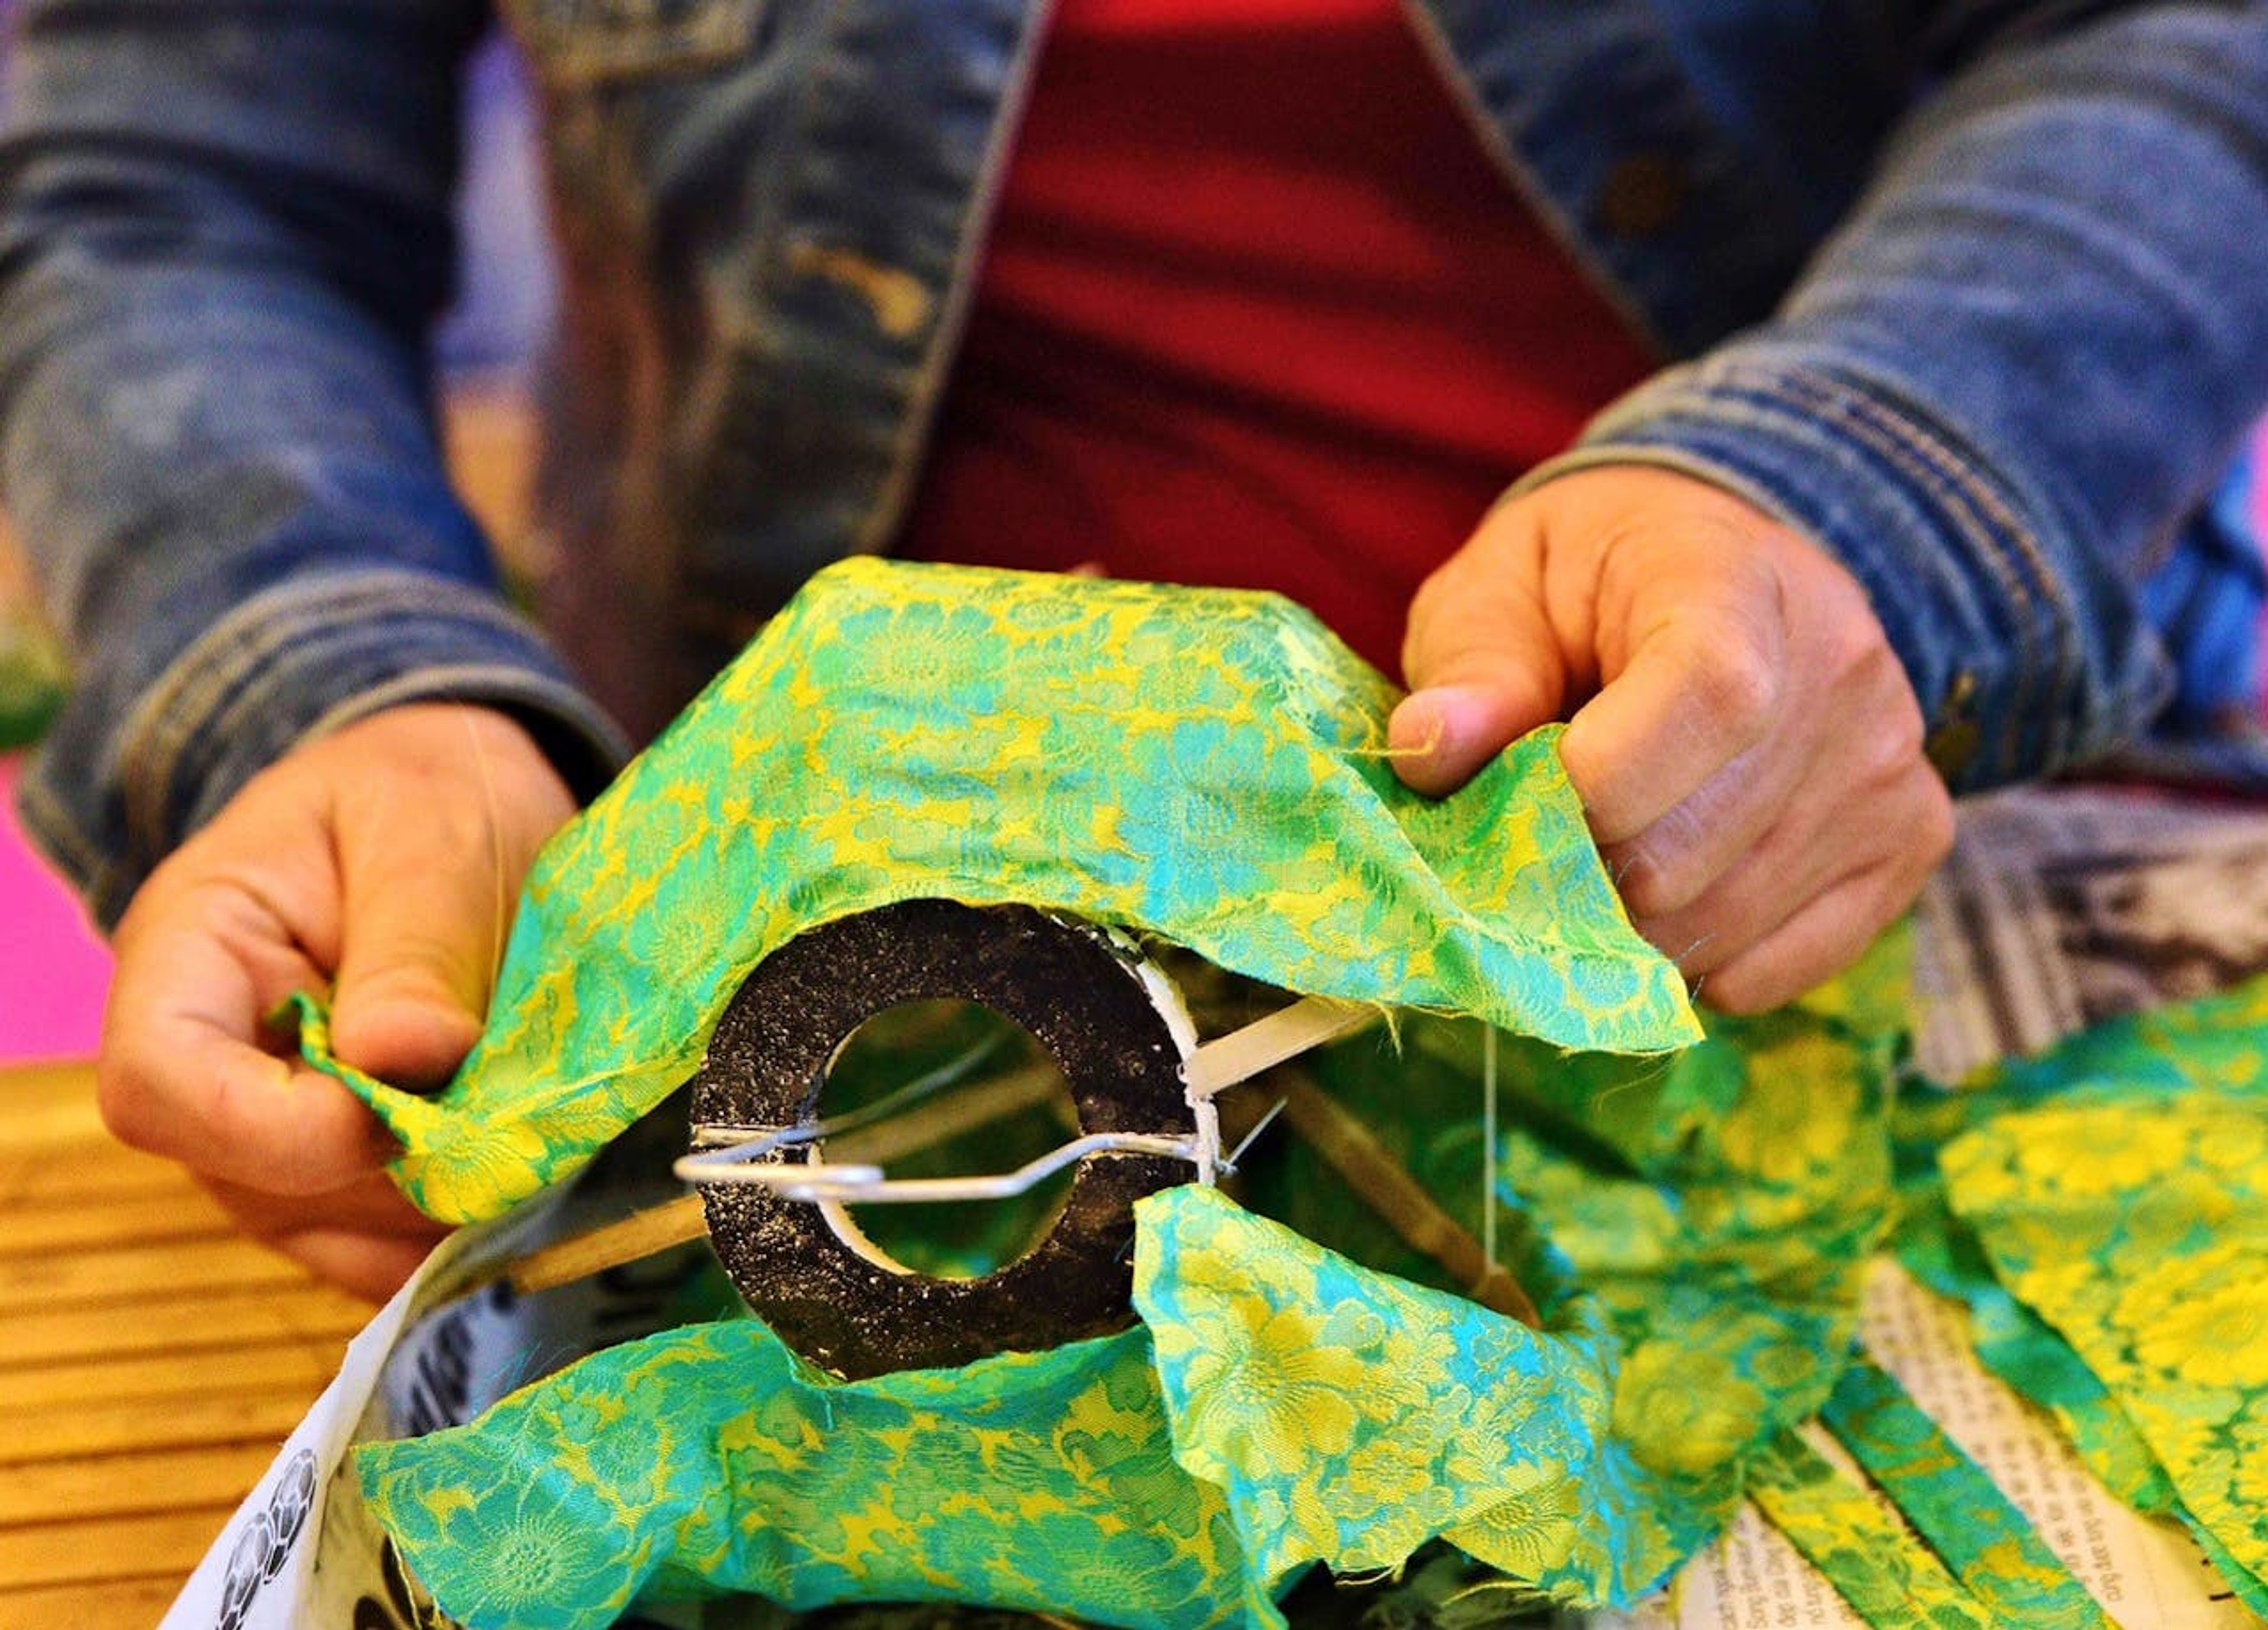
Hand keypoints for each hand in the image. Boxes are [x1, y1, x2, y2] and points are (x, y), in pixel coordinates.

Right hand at [98, 703, 577, 1297]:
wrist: (462, 800)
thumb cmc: (431, 791)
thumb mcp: (433, 830)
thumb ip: (417, 944)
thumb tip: (406, 1058)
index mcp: (189, 956)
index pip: (161, 1086)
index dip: (278, 1130)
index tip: (404, 1114)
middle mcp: (212, 1065)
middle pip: (259, 1183)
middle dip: (397, 1177)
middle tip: (525, 1122)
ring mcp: (274, 1133)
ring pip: (335, 1230)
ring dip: (445, 1208)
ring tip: (545, 1129)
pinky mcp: (349, 1174)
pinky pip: (389, 1245)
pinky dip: (466, 1231)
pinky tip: (542, 1178)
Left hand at [1390, 466, 1952, 1012]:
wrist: (1718, 567)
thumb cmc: (1585, 582)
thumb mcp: (1501, 589)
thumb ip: (1471, 668)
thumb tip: (1430, 750)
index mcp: (1736, 581)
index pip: (1707, 703)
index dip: (1591, 786)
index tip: (1522, 793)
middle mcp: (1841, 674)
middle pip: (1689, 849)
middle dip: (1577, 871)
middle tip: (1538, 836)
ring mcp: (1886, 769)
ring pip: (1720, 925)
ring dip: (1623, 924)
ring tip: (1599, 852)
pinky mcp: (1907, 845)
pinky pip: (1777, 969)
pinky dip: (1696, 960)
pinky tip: (1667, 889)